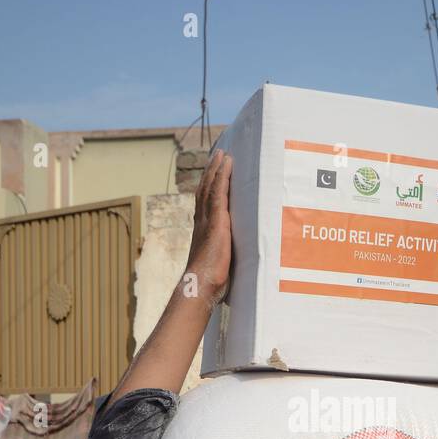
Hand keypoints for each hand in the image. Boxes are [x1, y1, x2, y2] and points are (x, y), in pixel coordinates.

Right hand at [184, 148, 232, 304]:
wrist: (201, 285)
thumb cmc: (210, 282)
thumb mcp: (220, 264)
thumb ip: (226, 256)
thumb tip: (236, 261)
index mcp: (203, 230)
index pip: (205, 203)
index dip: (208, 186)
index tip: (213, 173)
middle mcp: (202, 221)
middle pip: (205, 189)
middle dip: (211, 171)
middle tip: (218, 155)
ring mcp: (207, 220)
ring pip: (210, 187)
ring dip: (217, 168)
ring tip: (222, 153)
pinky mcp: (216, 221)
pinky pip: (218, 192)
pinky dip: (222, 176)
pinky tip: (227, 163)